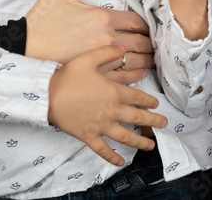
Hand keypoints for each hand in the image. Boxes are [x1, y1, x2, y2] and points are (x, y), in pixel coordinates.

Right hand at [25, 0, 153, 68]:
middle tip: (156, 43)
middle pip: (141, 42)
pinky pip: (122, 77)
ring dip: (147, 59)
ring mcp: (101, 59)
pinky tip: (141, 73)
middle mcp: (106, 39)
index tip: (150, 26)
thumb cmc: (41, 19)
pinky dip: (136, 75)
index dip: (148, 24)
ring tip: (153, 58)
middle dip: (151, 42)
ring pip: (135, 60)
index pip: (137, 21)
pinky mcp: (93, 75)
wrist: (23, 47)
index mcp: (102, 18)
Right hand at [47, 46, 166, 165]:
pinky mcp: (88, 136)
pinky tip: (121, 162)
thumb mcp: (88, 59)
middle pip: (137, 117)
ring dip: (140, 141)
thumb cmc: (67, 77)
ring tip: (151, 145)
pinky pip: (103, 150)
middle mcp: (111, 111)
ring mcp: (100, 126)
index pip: (137, 98)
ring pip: (125, 136)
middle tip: (165, 123)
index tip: (156, 103)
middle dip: (153, 120)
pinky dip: (113, 157)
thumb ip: (108, 53)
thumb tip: (123, 48)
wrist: (46, 96)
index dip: (149, 100)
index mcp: (114, 92)